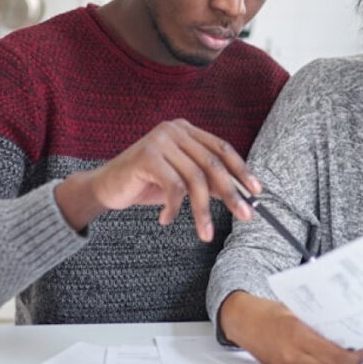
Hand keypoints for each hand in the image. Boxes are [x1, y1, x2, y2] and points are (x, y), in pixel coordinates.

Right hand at [54, 119, 259, 240]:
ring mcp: (160, 141)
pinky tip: (166, 219)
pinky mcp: (147, 156)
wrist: (106, 187)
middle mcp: (175, 130)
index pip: (222, 148)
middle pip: (213, 163)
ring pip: (195, 178)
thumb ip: (206, 180)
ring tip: (204, 233)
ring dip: (202, 211)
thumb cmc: (145, 183)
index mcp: (186, 131)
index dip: (241, 170)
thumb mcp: (181, 181)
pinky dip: (174, 208)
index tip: (256, 191)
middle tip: (244, 215)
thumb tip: (239, 193)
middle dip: (231, 193)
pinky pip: (173, 187)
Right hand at [219, 291, 362, 363]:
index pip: (333, 354)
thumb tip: (343, 327)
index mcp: (296, 334)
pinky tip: (332, 361)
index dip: (353, 356)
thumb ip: (317, 320)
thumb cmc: (266, 311)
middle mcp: (291, 354)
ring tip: (351, 358)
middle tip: (362, 355)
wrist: (242, 321)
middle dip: (350, 363)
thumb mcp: (295, 308)